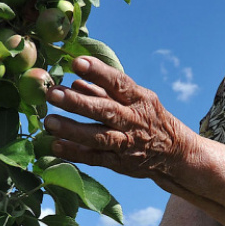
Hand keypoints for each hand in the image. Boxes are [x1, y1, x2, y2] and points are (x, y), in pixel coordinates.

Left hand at [44, 56, 196, 179]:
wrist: (175, 154)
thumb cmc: (149, 119)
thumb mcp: (136, 99)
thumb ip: (105, 90)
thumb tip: (75, 79)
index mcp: (139, 100)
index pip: (119, 83)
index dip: (98, 72)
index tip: (77, 62)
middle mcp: (133, 121)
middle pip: (105, 110)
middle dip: (77, 102)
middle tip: (52, 93)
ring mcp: (127, 144)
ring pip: (98, 137)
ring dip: (73, 129)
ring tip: (49, 121)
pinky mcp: (120, 164)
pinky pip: (95, 158)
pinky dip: (75, 153)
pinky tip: (55, 146)